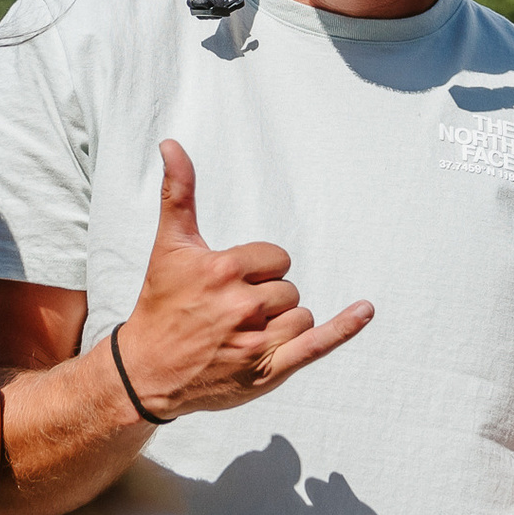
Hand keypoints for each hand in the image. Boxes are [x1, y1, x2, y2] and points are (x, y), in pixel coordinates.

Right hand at [115, 141, 372, 420]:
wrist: (147, 372)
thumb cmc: (161, 304)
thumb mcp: (169, 246)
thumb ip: (178, 192)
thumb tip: (171, 142)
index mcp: (223, 271)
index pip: (276, 259)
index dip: (258, 270)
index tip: (228, 286)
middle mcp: (242, 306)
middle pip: (288, 288)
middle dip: (266, 298)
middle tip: (228, 314)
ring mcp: (256, 341)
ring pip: (300, 316)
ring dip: (281, 323)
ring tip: (241, 335)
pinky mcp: (267, 370)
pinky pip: (317, 344)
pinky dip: (344, 328)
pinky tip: (366, 310)